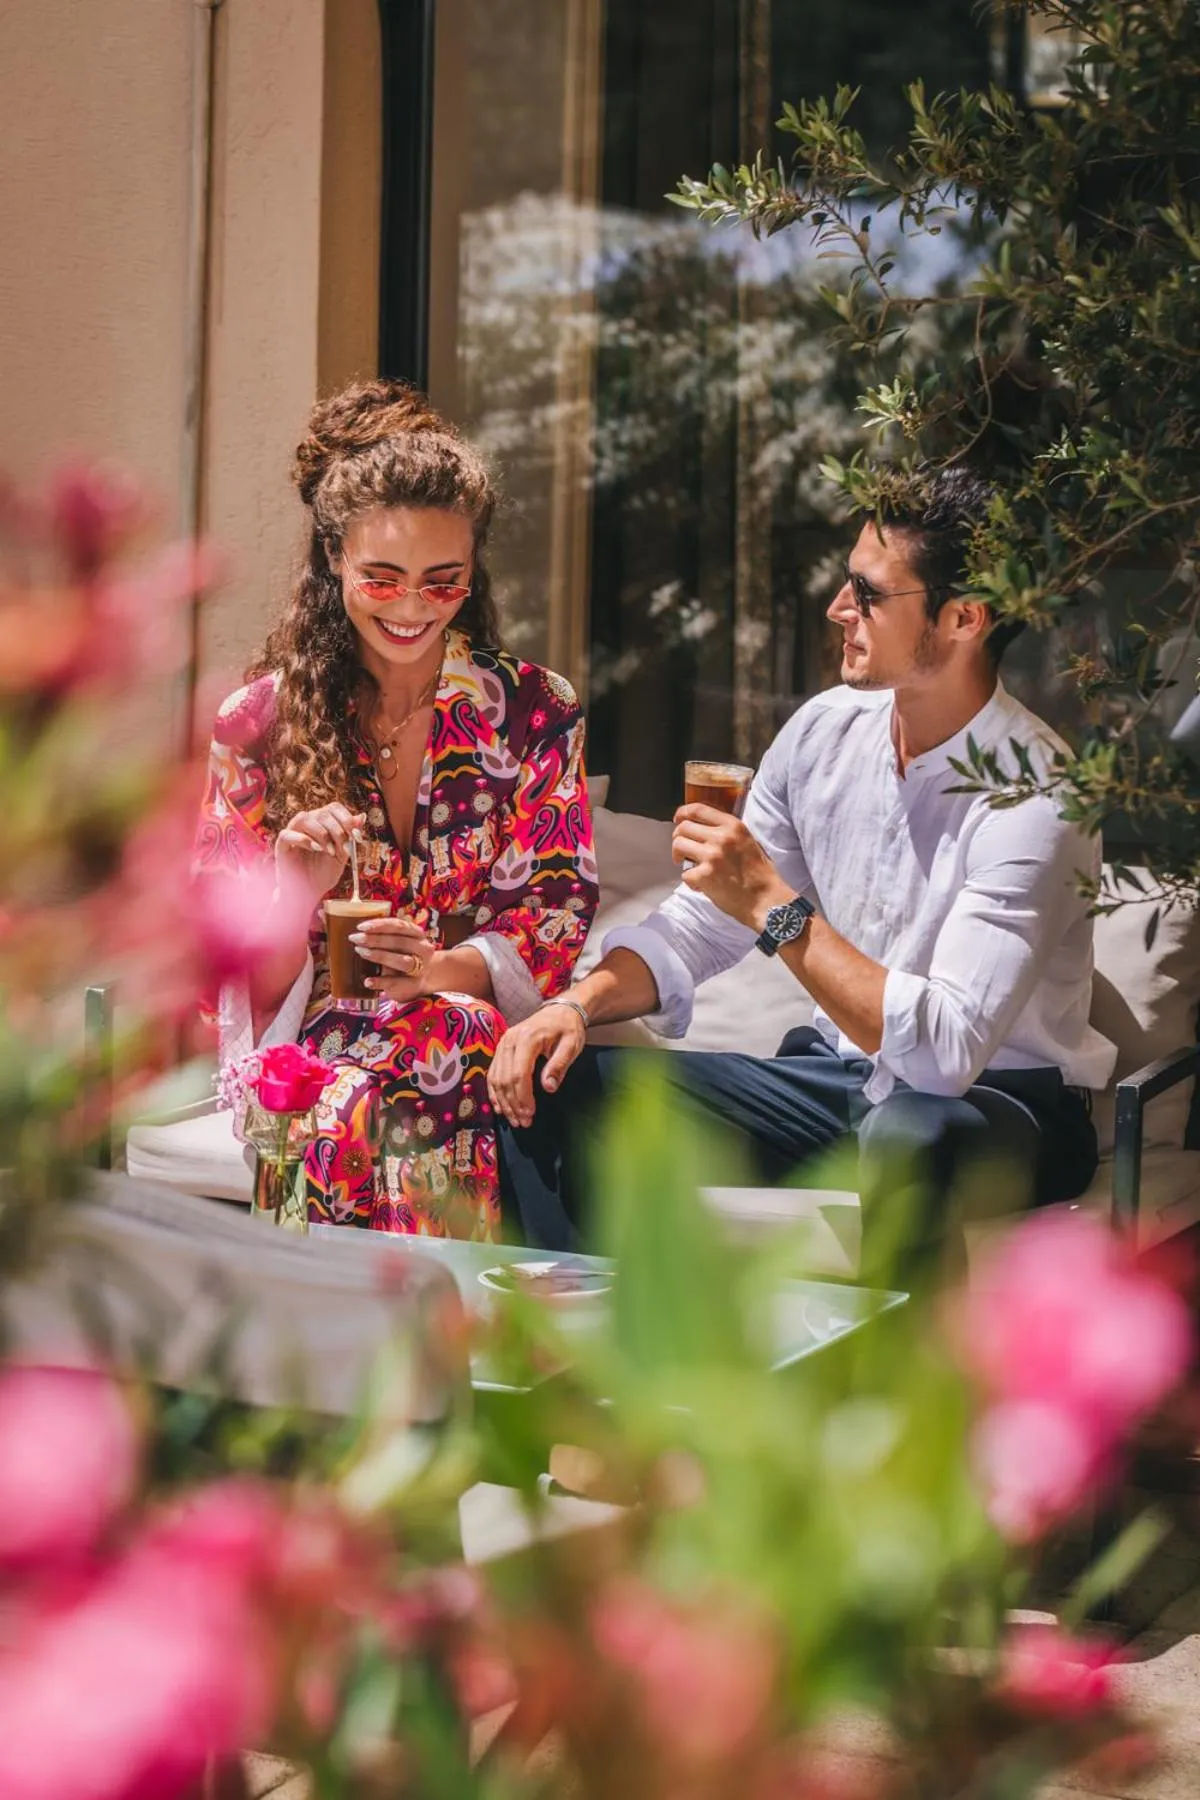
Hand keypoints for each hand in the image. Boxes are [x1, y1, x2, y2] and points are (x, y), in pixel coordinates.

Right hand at [276, 803, 364, 901]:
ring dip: (321, 833)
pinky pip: (288, 833)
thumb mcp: (343, 854)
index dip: (347, 818)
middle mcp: (307, 823)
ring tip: (329, 851)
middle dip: (337, 830)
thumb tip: (362, 816)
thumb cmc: (324, 873)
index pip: (334, 808)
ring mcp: (293, 832)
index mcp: (322, 823)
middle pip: (322, 812)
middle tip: (343, 848)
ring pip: (304, 818)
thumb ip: (350, 836)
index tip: (356, 836)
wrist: (309, 892)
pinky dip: (303, 839)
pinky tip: (315, 849)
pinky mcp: (282, 845)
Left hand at [353, 915, 437, 1003]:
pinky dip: (381, 982)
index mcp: (417, 934)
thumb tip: (359, 933)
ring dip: (380, 956)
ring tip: (361, 952)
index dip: (380, 925)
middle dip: (375, 939)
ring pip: (402, 961)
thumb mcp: (400, 941)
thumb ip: (385, 936)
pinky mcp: (415, 985)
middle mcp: (423, 949)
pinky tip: (367, 981)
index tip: (361, 927)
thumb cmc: (406, 955)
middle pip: (399, 942)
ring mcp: (421, 968)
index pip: (399, 926)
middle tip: (355, 939)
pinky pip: (398, 983)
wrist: (427, 977)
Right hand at [488, 1003, 586, 1127]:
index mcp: (527, 1039)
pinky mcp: (501, 1049)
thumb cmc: (567, 1028)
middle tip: (523, 1122)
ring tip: (514, 1119)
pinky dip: (495, 1092)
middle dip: (513, 1104)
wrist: (560, 1011)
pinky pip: (493, 1073)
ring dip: (504, 1102)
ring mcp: (502, 1044)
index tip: (530, 1114)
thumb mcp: (571, 1045)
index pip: (519, 1073)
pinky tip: (500, 1107)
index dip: (523, 1097)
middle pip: (505, 1079)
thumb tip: (549, 1088)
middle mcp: (509, 1040)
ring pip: (496, 1078)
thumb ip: (559, 1065)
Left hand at [671, 805, 789, 928]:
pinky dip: (690, 881)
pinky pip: (684, 873)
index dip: (683, 813)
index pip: (698, 809)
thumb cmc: (760, 874)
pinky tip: (702, 886)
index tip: (678, 819)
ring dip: (679, 856)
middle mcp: (721, 837)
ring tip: (689, 866)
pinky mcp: (704, 876)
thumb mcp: (748, 841)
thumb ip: (728, 832)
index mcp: (733, 826)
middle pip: (684, 827)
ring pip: (678, 846)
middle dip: (678, 837)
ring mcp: (711, 856)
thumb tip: (704, 829)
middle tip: (683, 850)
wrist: (766, 900)